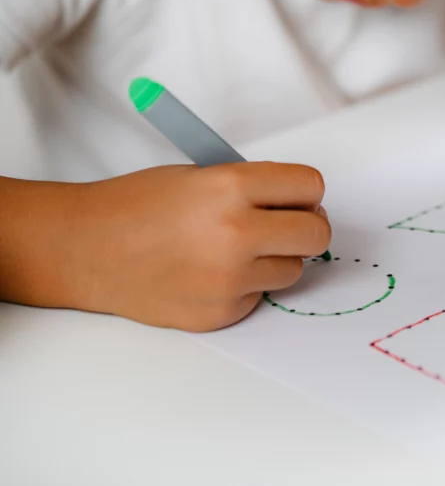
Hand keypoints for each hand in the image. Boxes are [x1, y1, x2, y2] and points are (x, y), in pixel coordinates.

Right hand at [62, 163, 330, 330]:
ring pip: (293, 269)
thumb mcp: (201, 175)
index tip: (298, 197)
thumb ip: (255, 188)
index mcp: (231, 186)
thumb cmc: (138, 206)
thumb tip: (304, 205)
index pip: (311, 186)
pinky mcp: (221, 312)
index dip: (305, 192)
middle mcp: (235, 233)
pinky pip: (261, 296)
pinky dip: (246, 286)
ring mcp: (229, 278)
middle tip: (286, 226)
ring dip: (275, 259)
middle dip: (306, 227)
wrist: (85, 250)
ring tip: (234, 249)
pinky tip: (210, 273)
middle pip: (316, 233)